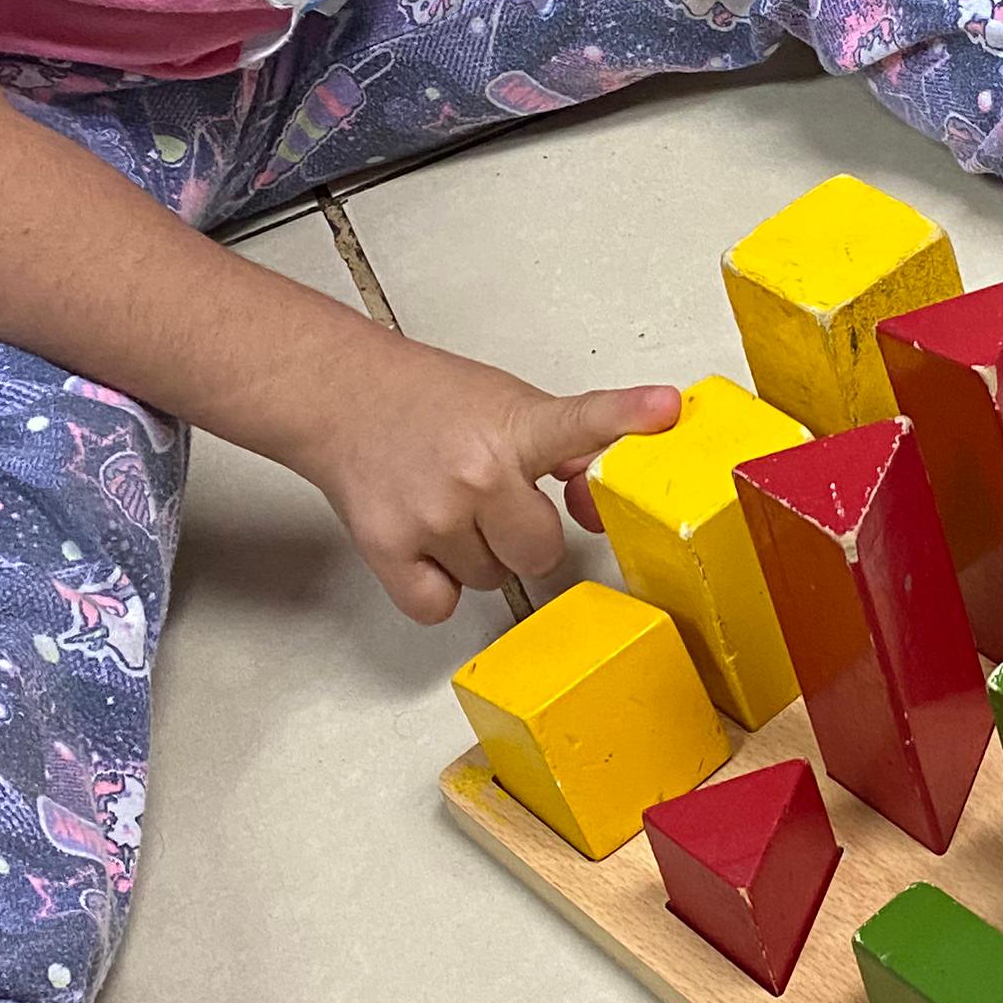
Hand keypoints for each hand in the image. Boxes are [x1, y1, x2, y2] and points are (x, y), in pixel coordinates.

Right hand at [286, 328, 680, 621]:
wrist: (339, 396)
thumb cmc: (426, 401)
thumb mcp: (508, 405)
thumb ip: (566, 448)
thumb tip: (597, 497)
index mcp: (515, 428)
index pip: (581, 423)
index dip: (625, 417)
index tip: (663, 409)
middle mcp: (476, 473)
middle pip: (541, 552)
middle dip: (523, 535)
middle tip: (492, 500)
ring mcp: (433, 515)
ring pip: (493, 581)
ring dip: (478, 557)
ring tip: (447, 508)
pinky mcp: (389, 548)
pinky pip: (440, 605)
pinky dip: (435, 586)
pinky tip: (423, 543)